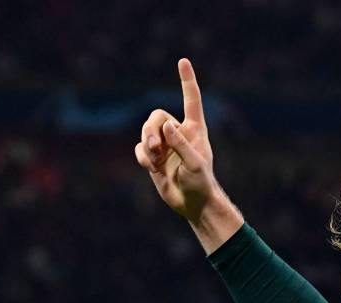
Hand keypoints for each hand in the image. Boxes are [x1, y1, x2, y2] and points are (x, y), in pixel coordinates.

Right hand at [134, 58, 218, 222]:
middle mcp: (178, 133)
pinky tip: (151, 168)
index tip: (183, 61)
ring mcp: (165, 145)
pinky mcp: (154, 158)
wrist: (192, 203)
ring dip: (146, 145)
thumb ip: (181, 144)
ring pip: (145, 132)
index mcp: (194, 130)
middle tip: (154, 147)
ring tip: (154, 161)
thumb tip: (167, 125)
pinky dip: (142, 157)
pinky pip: (140, 149)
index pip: (191, 101)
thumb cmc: (200, 182)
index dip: (187, 81)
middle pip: (155, 117)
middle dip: (150, 130)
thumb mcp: (194, 163)